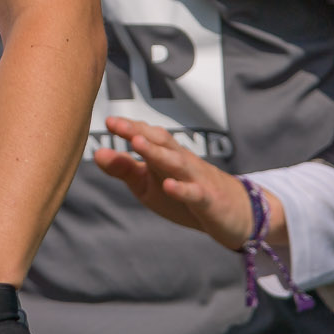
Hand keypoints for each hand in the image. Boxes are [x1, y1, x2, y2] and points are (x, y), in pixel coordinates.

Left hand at [93, 116, 283, 253]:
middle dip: (139, 132)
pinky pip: (195, 193)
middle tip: (117, 124)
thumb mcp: (149, 183)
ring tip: (137, 144)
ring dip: (157, 153)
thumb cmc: (185, 192)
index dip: (129, 128)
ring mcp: (197, 179)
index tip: (109, 121)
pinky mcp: (208, 200)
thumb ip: (125, 169)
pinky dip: (182, 189)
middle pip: (161, 143)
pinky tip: (169, 186)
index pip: (148, 136)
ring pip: (176, 163)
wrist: (236, 213)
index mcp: (167, 155)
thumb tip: (97, 153)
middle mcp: (182, 161)